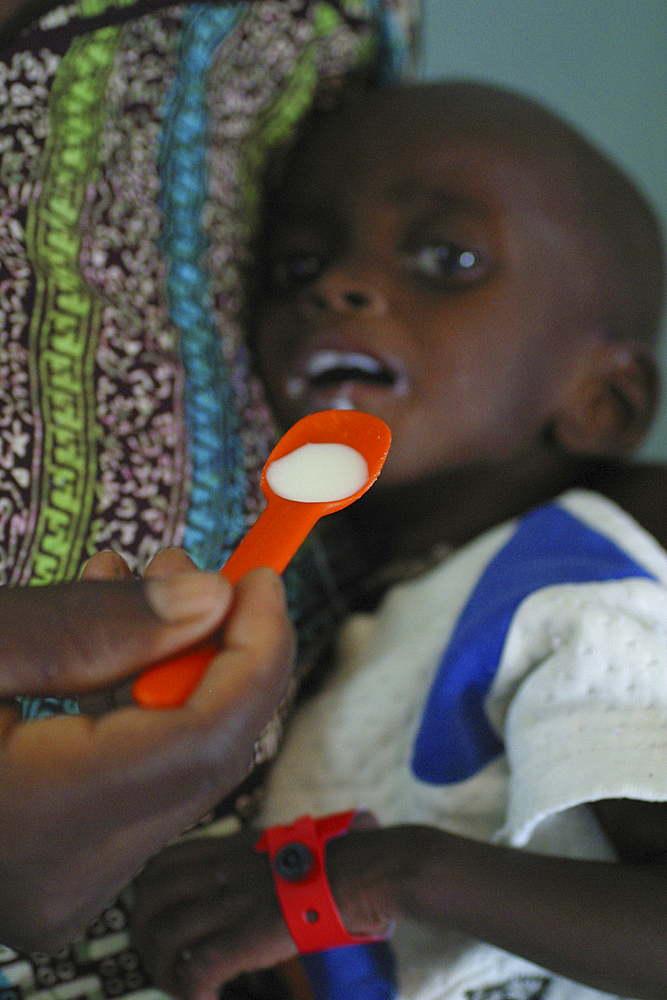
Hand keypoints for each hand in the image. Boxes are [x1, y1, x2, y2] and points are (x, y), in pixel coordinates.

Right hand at [0, 551, 293, 953]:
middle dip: (217, 649)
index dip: (256, 650)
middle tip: (190, 568)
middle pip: (203, 755)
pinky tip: (103, 644)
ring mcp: (62, 886)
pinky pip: (135, 780)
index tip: (260, 577)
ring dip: (174, 669)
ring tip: (135, 584)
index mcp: (41, 822)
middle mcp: (68, 880)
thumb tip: (213, 599)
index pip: (209, 739)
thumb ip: (90, 627)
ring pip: (175, 765)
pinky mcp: (53, 869)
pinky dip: (139, 705)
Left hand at [131, 812, 391, 999]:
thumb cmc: (332, 861)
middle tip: (158, 962)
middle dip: (142, 935)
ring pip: (163, 937)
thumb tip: (244, 884)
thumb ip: (249, 863)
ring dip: (163, 971)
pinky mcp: (245, 937)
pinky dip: (192, 994)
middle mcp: (221, 871)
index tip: (155, 921)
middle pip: (149, 899)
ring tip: (181, 990)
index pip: (161, 864)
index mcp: (227, 848)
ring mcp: (231, 904)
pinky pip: (196, 971)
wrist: (362, 870)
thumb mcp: (278, 849)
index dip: (147, 897)